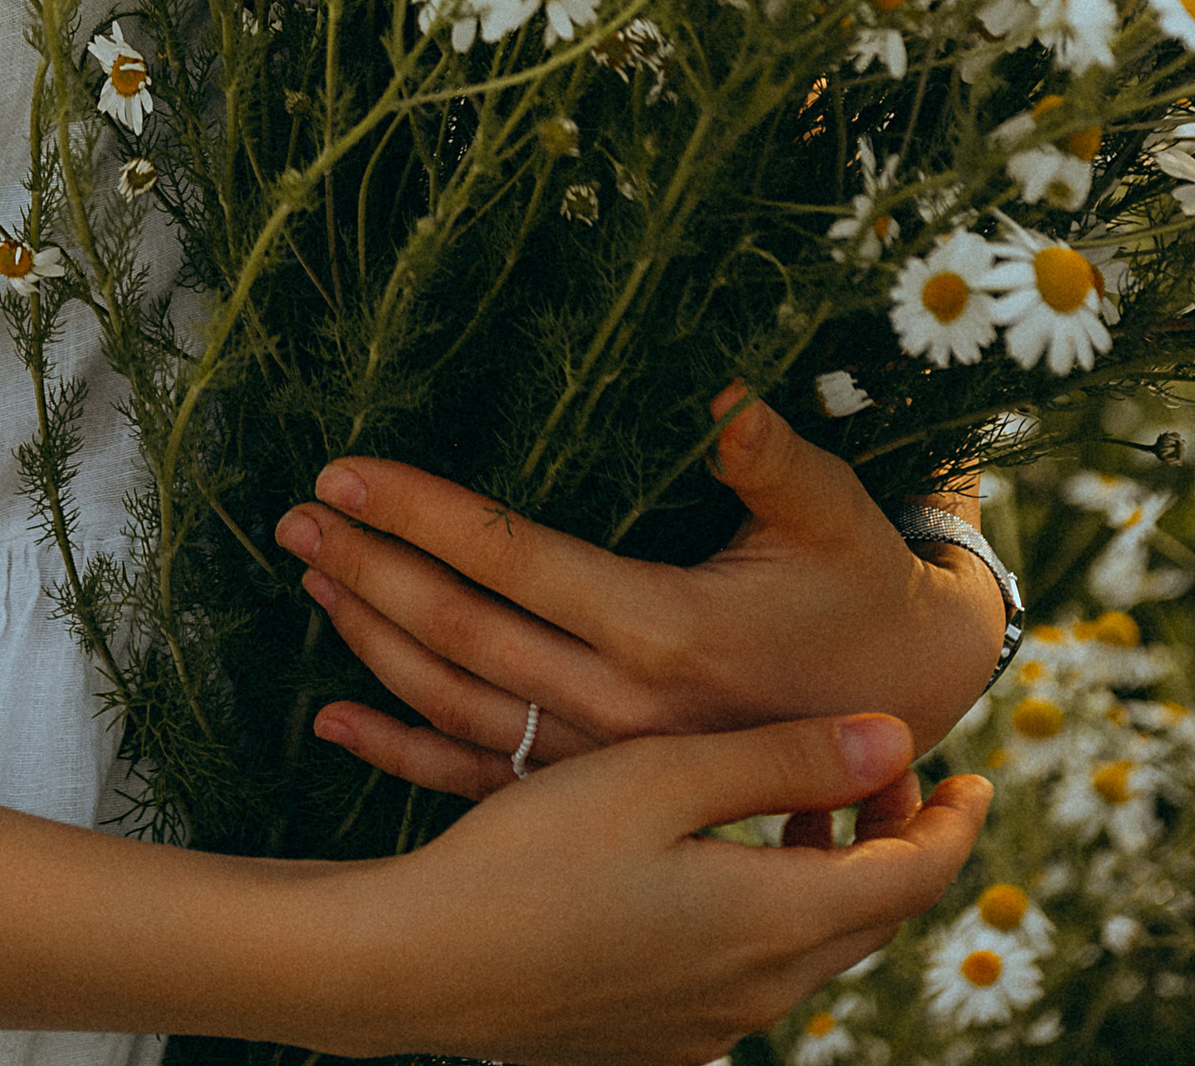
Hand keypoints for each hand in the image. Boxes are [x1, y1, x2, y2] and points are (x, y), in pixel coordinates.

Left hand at [274, 391, 1006, 803]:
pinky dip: (401, 752)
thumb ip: (774, 458)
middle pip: (464, 633)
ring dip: (372, 641)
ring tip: (309, 579)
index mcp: (666, 630)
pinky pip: (484, 778)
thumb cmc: (861, 582)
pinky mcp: (600, 794)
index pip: (513, 560)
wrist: (903, 711)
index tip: (342, 471)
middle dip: (369, 569)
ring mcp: (605, 762)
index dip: (421, 512)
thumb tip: (729, 399)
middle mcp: (623, 708)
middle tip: (291, 517)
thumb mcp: (833, 512)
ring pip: (459, 704)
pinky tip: (334, 719)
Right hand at [314, 708, 991, 1065]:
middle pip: (871, 916)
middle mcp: (760, 993)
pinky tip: (716, 865)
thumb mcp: (662, 776)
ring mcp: (708, 1028)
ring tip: (804, 802)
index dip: (952, 822)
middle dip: (894, 840)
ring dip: (828, 876)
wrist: (422, 966)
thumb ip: (784, 759)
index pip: (914, 878)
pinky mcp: (658, 1041)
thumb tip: (899, 739)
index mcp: (775, 924)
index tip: (972, 771)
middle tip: (884, 767)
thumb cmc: (534, 855)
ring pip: (809, 946)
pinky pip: (749, 975)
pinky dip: (768, 914)